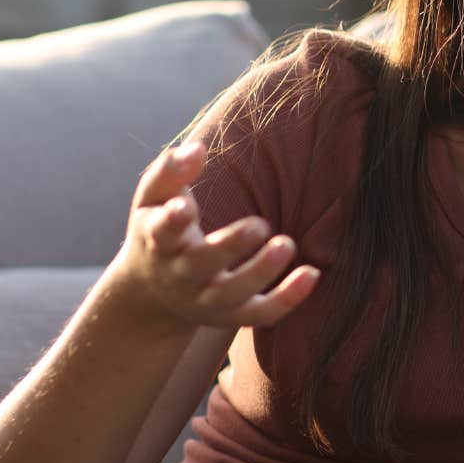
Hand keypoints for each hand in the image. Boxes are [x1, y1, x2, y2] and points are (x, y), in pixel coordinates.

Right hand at [107, 141, 320, 332]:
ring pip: (232, 294)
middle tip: (259, 225)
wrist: (151, 296)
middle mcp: (181, 274)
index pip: (161, 232)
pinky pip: (260, 313)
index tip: (184, 207)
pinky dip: (287, 299)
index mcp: (158, 241)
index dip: (171, 221)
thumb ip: (170, 171)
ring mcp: (206, 299)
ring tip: (287, 244)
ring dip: (261, 272)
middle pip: (202, 264)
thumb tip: (197, 147)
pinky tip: (312, 273)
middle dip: (229, 246)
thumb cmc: (159, 230)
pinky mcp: (231, 315)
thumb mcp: (152, 201)